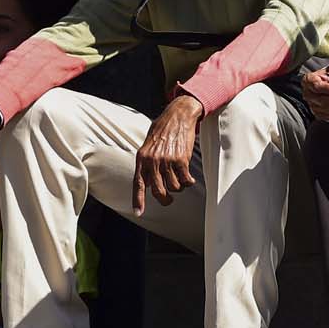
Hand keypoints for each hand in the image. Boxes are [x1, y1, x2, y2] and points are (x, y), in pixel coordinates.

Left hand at [133, 93, 202, 214]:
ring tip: (180, 179)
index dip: (138, 200)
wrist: (178, 115)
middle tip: (169, 200)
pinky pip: (186, 180)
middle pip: (158, 191)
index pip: (138, 183)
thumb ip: (147, 163)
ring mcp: (167, 161)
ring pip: (174, 187)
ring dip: (179, 186)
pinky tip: (190, 179)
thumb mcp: (148, 145)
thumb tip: (148, 182)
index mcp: (142, 158)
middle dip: (165, 199)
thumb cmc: (163, 129)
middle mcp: (153, 161)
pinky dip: (189, 182)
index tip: (138, 212)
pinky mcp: (181, 159)